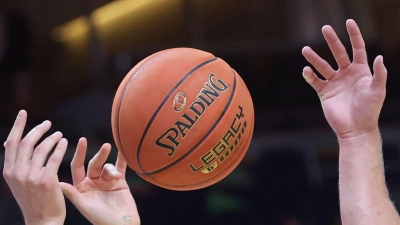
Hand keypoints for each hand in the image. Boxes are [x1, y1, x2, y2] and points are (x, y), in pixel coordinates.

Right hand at [3, 110, 66, 224]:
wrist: (42, 221)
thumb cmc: (33, 200)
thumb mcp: (18, 182)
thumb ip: (16, 164)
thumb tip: (10, 143)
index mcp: (9, 172)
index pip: (11, 143)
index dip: (18, 126)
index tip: (24, 113)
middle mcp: (17, 172)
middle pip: (26, 142)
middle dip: (38, 129)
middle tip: (48, 123)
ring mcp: (31, 176)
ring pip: (41, 148)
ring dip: (51, 138)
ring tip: (59, 134)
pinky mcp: (47, 180)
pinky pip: (54, 157)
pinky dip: (60, 147)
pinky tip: (65, 142)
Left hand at [59, 138, 139, 224]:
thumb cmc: (100, 219)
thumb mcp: (84, 205)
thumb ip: (73, 193)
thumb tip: (57, 182)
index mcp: (81, 187)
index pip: (77, 166)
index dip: (79, 153)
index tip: (82, 140)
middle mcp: (93, 182)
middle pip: (94, 164)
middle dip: (99, 155)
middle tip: (106, 147)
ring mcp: (106, 181)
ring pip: (107, 167)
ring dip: (111, 168)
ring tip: (115, 175)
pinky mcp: (119, 182)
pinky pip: (120, 167)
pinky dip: (122, 159)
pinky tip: (124, 151)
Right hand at [302, 19, 386, 138]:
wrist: (355, 129)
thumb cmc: (369, 111)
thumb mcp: (377, 92)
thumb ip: (379, 74)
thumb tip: (379, 57)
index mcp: (361, 71)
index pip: (357, 48)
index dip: (354, 35)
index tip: (348, 22)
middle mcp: (347, 74)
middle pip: (338, 53)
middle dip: (332, 40)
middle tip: (325, 28)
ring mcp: (334, 82)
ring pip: (323, 66)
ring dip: (314, 58)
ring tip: (305, 49)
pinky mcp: (324, 92)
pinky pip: (315, 81)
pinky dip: (310, 75)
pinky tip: (306, 71)